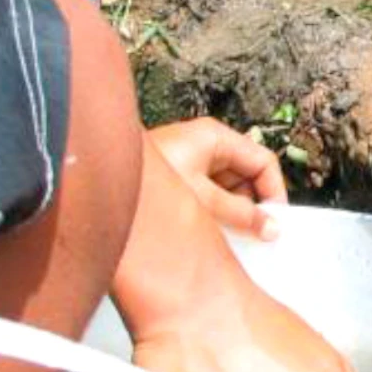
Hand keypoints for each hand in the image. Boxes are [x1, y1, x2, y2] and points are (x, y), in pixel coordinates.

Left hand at [149, 118, 286, 241]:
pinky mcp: (179, 181)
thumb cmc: (147, 184)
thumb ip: (242, 215)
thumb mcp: (204, 200)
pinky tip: (213, 231)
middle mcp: (204, 146)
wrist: (95, 188)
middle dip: (253, 204)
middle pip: (248, 175)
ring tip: (232, 234)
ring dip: (234, 212)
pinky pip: (211, 196)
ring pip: (230, 188)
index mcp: (214, 138)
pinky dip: (217, 214)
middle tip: (256, 232)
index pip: (263, 161)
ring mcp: (191, 163)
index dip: (274, 190)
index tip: (276, 220)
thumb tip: (272, 228)